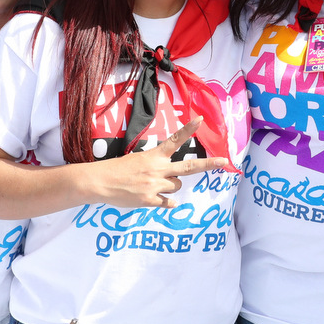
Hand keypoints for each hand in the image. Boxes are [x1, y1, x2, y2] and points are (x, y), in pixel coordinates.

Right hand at [93, 118, 228, 208]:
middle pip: (189, 167)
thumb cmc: (117, 169)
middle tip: (223, 161)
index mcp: (154, 156)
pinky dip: (165, 201)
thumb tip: (171, 176)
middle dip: (208, 164)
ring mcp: (155, 185)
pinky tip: (154, 197)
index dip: (189, 130)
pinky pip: (168, 202)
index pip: (175, 140)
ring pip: (176, 186)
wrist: (101, 182)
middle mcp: (158, 169)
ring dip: (170, 185)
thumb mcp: (137, 159)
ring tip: (152, 184)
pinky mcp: (150, 200)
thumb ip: (156, 164)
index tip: (201, 120)